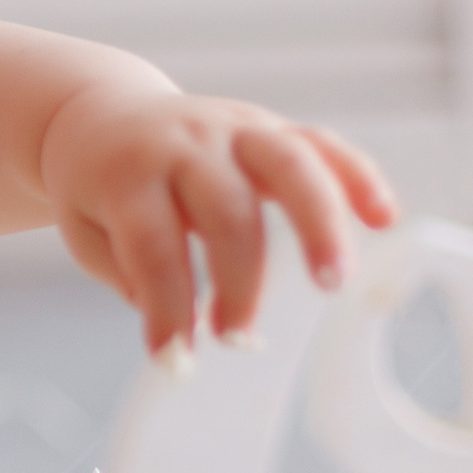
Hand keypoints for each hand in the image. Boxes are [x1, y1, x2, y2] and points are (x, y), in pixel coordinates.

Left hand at [38, 86, 397, 354]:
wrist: (98, 113)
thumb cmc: (99, 186)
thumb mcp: (88, 229)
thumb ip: (129, 271)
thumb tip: (180, 324)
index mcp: (128, 173)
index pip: (151, 244)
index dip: (166, 305)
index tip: (174, 359)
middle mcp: (184, 144)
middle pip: (225, 208)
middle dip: (239, 280)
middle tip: (237, 336)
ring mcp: (232, 128)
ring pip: (288, 164)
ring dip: (318, 224)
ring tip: (334, 283)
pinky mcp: (268, 125)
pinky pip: (322, 143)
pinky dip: (357, 177)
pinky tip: (384, 218)